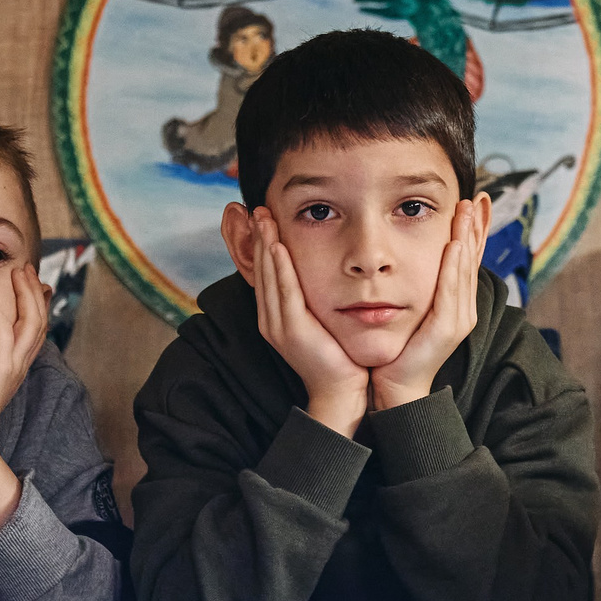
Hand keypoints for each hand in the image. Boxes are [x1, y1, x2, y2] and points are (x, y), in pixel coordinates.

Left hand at [0, 260, 50, 455]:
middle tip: (26, 269)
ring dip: (25, 293)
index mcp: (15, 365)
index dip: (34, 302)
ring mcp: (13, 365)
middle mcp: (20, 363)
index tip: (26, 281)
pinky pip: (2, 329)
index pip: (33, 327)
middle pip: (39, 318)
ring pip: (31, 320)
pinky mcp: (0, 367)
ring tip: (17, 273)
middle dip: (34, 291)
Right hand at [248, 209, 370, 435]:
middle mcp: (271, 319)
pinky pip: (283, 293)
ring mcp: (278, 325)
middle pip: (261, 270)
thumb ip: (318, 296)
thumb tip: (325, 271)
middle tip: (256, 207)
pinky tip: (276, 246)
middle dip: (257, 237)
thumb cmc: (341, 356)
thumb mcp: (324, 319)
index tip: (262, 216)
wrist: (343, 392)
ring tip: (263, 217)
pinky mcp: (292, 331)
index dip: (261, 243)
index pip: (266, 272)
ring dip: (264, 245)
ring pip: (268, 277)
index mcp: (277, 316)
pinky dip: (279, 268)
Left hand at [370, 200, 486, 412]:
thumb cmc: (399, 348)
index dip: (474, 230)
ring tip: (467, 212)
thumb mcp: (410, 309)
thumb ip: (415, 285)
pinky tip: (455, 246)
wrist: (395, 386)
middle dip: (475, 226)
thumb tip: (409, 257)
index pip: (468, 258)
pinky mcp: (447, 328)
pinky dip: (453, 267)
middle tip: (476, 197)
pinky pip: (451, 291)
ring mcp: (458, 318)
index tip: (474, 201)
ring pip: (464, 270)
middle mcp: (463, 308)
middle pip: (472, 259)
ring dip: (467, 238)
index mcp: (456, 302)